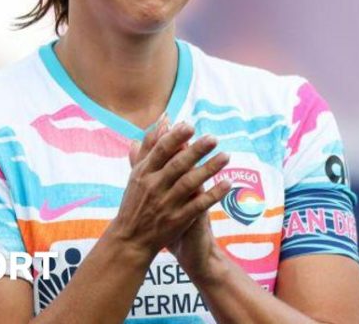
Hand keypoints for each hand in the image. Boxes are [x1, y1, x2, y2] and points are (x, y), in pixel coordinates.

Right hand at [140, 123, 227, 282]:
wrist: (131, 240)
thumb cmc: (136, 200)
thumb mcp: (138, 172)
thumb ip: (150, 145)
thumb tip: (164, 119)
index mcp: (144, 173)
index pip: (160, 151)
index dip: (175, 138)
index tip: (190, 125)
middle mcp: (154, 187)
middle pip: (177, 165)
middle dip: (196, 151)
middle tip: (213, 138)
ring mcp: (166, 204)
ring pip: (190, 183)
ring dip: (209, 169)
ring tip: (226, 156)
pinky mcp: (178, 220)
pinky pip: (198, 205)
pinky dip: (213, 194)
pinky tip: (227, 183)